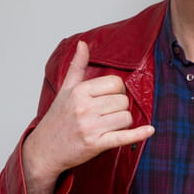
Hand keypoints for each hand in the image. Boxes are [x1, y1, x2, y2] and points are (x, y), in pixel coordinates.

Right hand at [23, 40, 154, 181]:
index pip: (116, 83)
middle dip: (119, 107)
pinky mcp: (95, 145)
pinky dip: (138, 134)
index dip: (118, 90)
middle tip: (106, 113)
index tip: (111, 96)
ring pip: (126, 117)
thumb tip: (83, 43)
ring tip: (108, 125)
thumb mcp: (65, 89)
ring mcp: (90, 127)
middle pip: (123, 101)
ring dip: (122, 122)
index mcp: (79, 92)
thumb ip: (77, 65)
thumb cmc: (57, 119)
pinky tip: (149, 130)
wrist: (44, 150)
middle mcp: (84, 108)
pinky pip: (123, 137)